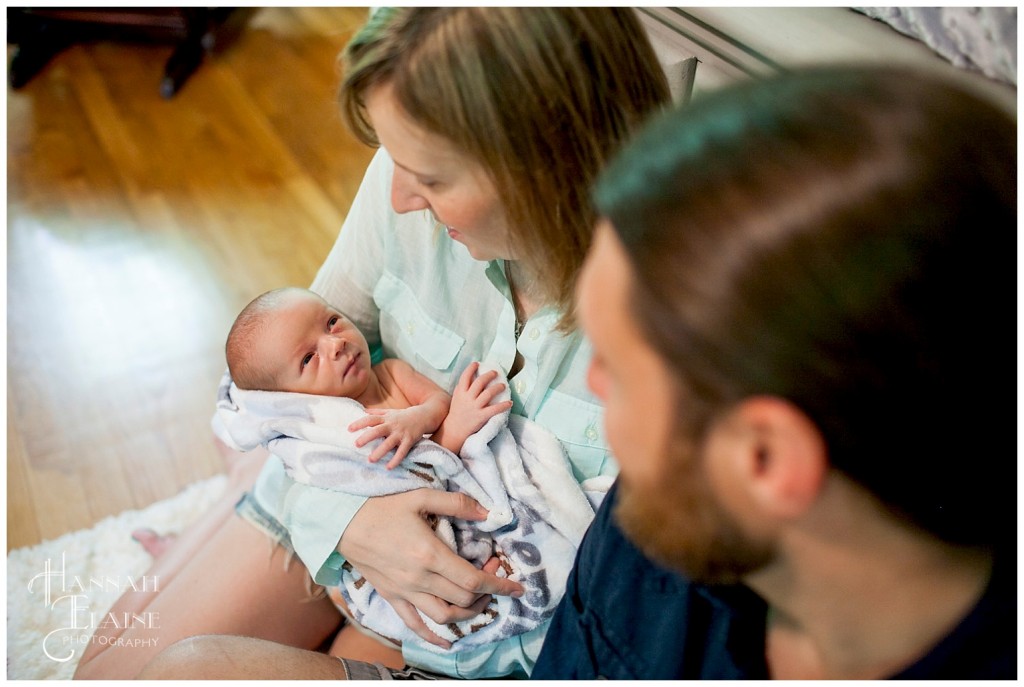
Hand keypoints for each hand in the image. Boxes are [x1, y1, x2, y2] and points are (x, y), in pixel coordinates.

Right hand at [338, 489, 524, 647]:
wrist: (342, 522)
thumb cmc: (382, 506)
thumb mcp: (420, 496)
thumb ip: (456, 503)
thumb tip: (488, 512)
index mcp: (429, 554)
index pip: (472, 580)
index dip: (499, 585)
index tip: (517, 587)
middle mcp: (419, 578)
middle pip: (463, 599)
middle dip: (487, 593)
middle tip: (493, 576)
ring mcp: (404, 591)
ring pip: (444, 617)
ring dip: (468, 613)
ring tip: (479, 600)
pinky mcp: (392, 596)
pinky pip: (414, 624)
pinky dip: (433, 636)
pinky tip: (447, 639)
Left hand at [349, 407, 433, 468]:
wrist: (426, 415)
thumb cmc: (406, 415)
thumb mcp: (391, 411)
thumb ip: (377, 412)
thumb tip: (363, 411)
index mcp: (386, 418)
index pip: (370, 419)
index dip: (359, 423)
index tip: (349, 429)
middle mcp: (392, 425)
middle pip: (377, 430)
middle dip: (367, 437)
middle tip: (357, 444)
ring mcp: (401, 433)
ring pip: (389, 443)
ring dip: (379, 452)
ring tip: (370, 460)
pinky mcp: (410, 440)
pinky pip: (402, 451)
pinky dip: (396, 460)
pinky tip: (389, 467)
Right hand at [442, 363, 513, 451]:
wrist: (453, 431)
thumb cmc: (456, 413)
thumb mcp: (456, 399)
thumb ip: (461, 389)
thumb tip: (469, 379)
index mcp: (460, 392)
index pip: (465, 376)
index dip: (471, 368)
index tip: (477, 363)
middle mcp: (467, 398)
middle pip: (480, 382)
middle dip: (489, 375)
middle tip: (495, 372)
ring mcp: (474, 407)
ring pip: (488, 393)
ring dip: (498, 387)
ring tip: (503, 385)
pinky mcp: (481, 416)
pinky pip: (494, 409)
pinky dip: (503, 405)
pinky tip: (510, 403)